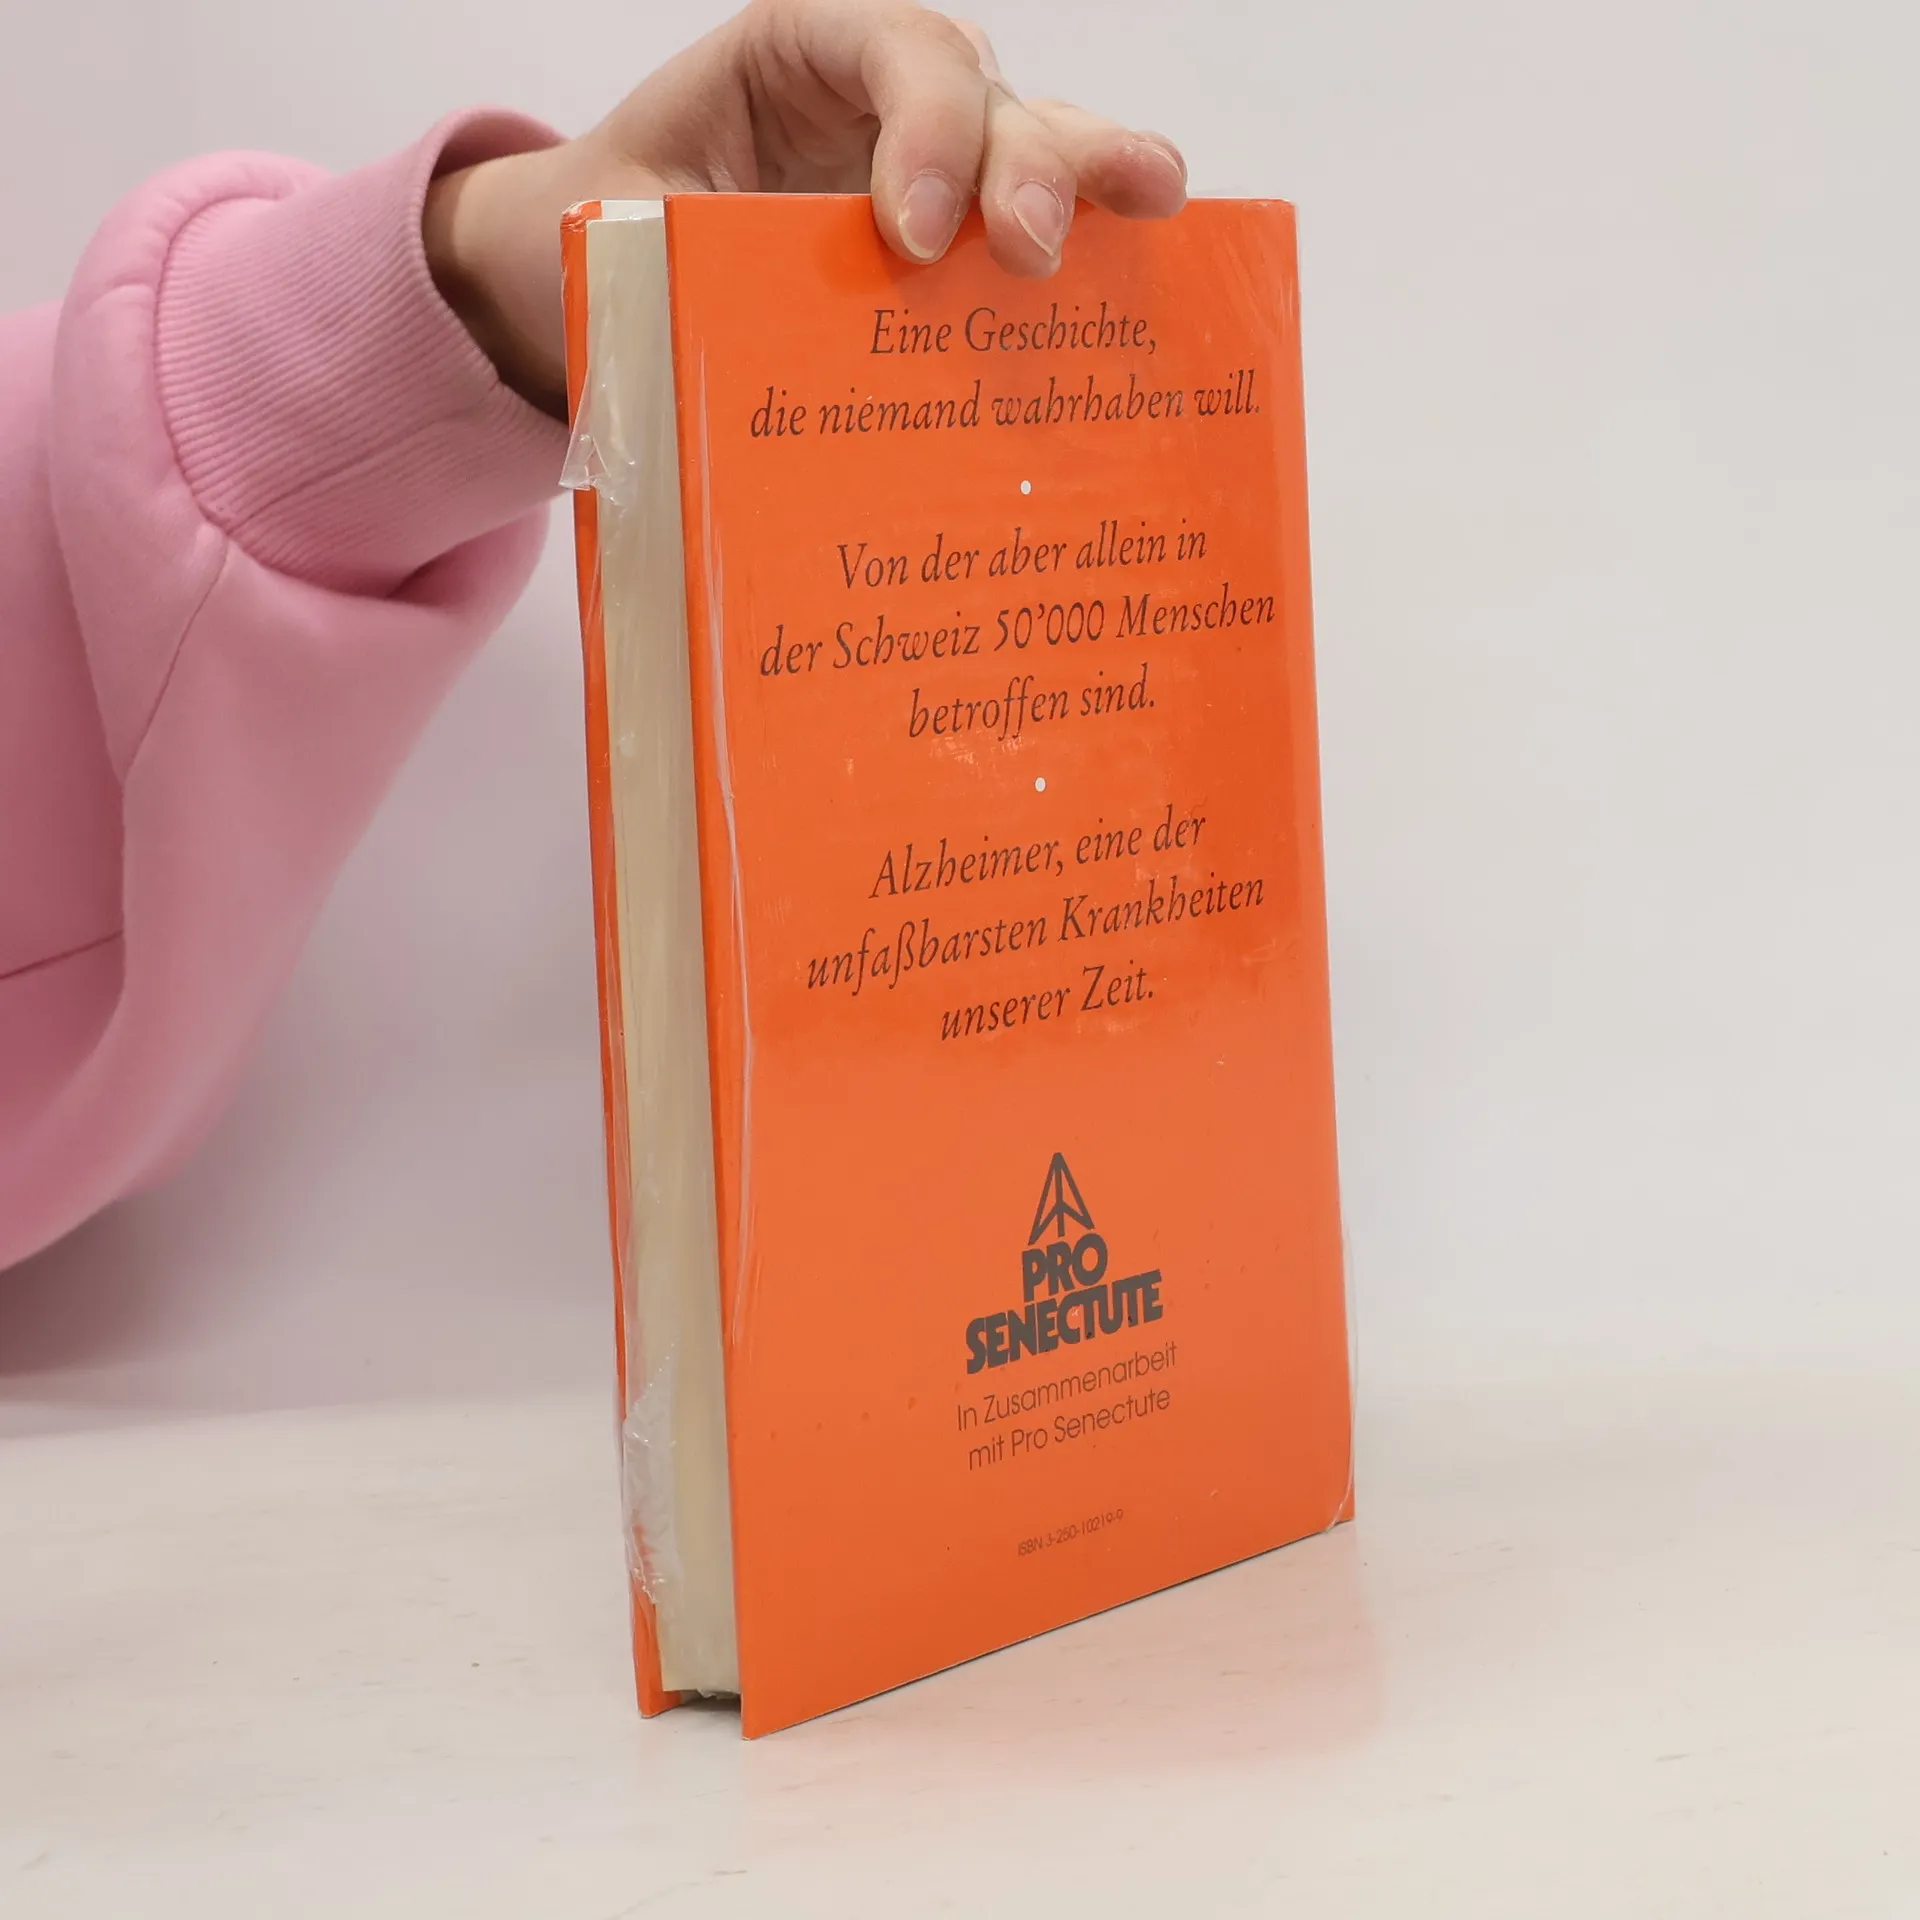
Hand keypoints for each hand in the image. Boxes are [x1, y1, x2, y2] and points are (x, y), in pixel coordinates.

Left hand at [425, 0, 1187, 414]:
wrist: (589, 271)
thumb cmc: (601, 236)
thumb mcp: (614, 230)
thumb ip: (675, 255)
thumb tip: (730, 354)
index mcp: (789, 60)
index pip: (887, 46)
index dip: (926, 125)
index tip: (913, 236)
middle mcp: (878, 100)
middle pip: (983, 95)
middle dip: (1024, 162)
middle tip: (1033, 251)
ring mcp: (934, 167)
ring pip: (1033, 146)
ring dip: (1097, 177)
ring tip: (1156, 205)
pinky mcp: (959, 246)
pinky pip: (1039, 235)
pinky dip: (1095, 258)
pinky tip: (1151, 284)